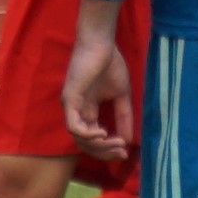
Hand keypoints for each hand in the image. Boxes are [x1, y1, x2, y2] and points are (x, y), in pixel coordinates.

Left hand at [63, 27, 130, 154]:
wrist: (102, 44)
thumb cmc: (110, 64)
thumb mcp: (121, 96)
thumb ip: (123, 117)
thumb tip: (128, 141)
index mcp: (87, 111)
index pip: (93, 139)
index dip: (108, 150)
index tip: (125, 153)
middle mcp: (76, 111)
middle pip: (85, 143)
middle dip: (104, 152)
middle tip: (121, 152)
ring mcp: (71, 106)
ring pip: (79, 138)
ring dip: (99, 145)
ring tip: (115, 142)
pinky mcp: (70, 99)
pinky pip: (73, 126)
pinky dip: (87, 135)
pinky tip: (103, 133)